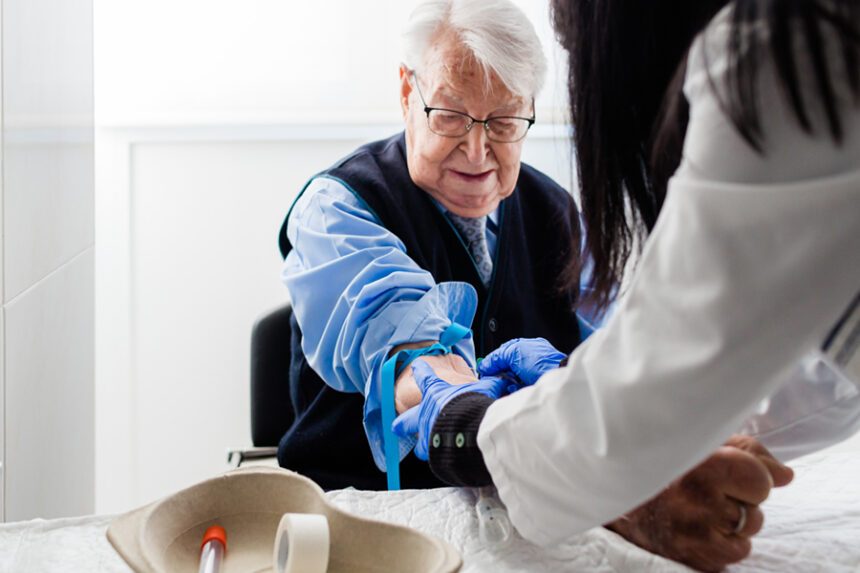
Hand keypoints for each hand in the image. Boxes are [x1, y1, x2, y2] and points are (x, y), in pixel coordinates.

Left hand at [392, 359, 506, 459]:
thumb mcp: (486, 389)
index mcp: (436, 393)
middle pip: (407, 420)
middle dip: (402, 424)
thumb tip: (504, 380)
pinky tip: (446, 459)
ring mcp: (427, 435)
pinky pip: (434, 457)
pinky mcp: (433, 453)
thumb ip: (493, 385)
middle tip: (396, 428)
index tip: (416, 366)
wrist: (468, 428)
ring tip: (427, 450)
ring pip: (420, 445)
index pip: (426, 377)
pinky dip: (439, 458)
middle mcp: (426, 414)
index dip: (421, 371)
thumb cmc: (473, 405)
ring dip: (424, 447)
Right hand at [477, 337, 565, 385]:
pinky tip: (512, 390)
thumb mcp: (515, 352)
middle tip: (492, 378)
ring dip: (505, 383)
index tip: (484, 370)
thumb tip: (484, 365)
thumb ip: (498, 357)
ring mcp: (531, 375)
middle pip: (506, 368)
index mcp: (527, 347)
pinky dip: (512, 391)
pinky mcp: (531, 389)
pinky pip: (516, 391)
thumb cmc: (542, 363)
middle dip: (499, 373)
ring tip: (504, 384)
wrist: (557, 380)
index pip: (504, 353)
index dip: (493, 361)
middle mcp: (529, 361)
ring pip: (509, 380)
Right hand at [606, 435, 793, 571]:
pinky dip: (723, 542)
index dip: (750, 476)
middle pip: (755, 509)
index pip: (761, 481)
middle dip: (740, 500)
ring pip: (746, 532)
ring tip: (699, 507)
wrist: (618, 495)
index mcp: (702, 466)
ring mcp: (695, 535)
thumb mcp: (702, 443)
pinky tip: (698, 526)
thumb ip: (749, 453)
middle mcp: (698, 502)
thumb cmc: (665, 462)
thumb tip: (786, 476)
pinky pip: (734, 554)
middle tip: (706, 490)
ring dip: (731, 522)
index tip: (728, 471)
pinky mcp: (693, 558)